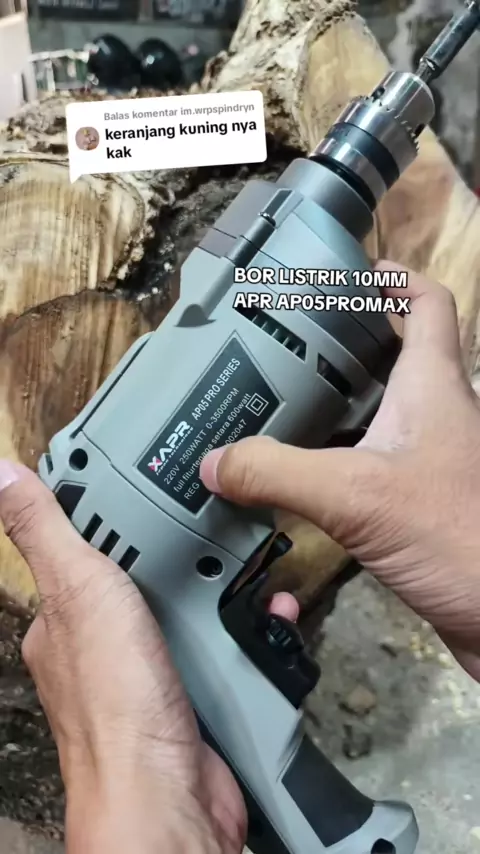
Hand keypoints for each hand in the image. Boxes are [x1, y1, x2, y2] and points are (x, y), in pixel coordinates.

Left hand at [0, 465, 253, 853]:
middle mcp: (106, 646)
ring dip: (224, 586)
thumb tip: (1, 475)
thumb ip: (45, 532)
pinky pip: (227, 642)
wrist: (171, 796)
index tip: (135, 480)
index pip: (82, 548)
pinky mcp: (197, 691)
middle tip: (204, 516)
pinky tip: (265, 612)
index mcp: (65, 620)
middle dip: (178, 548)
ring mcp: (154, 670)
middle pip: (143, 576)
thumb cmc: (114, 706)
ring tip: (244, 561)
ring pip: (191, 608)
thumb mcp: (78, 593)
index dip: (109, 514)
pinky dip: (251, 625)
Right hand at [200, 262, 479, 681]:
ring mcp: (438, 461)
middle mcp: (440, 415)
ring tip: (286, 401)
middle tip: (294, 342)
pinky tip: (308, 475)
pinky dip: (345, 458)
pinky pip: (380, 463)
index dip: (394, 279)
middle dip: (350, 343)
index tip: (353, 273)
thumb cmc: (458, 539)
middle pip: (400, 356)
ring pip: (387, 413)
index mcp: (434, 387)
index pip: (428, 304)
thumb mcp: (356, 495)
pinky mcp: (428, 503)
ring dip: (343, 404)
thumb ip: (279, 473)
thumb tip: (215, 463)